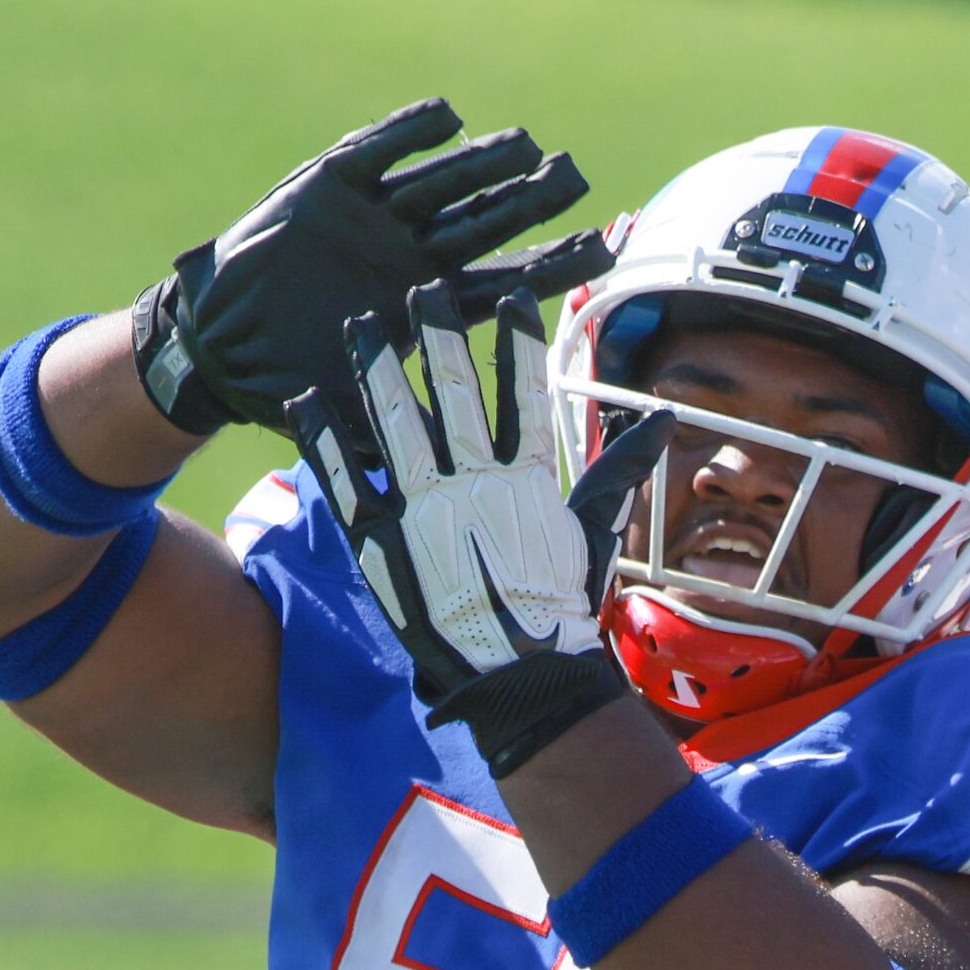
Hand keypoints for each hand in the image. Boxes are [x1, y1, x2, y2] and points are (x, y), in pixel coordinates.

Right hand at [133, 98, 613, 438]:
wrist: (222, 348)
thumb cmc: (296, 387)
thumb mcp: (362, 416)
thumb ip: (406, 430)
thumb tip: (452, 470)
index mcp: (436, 308)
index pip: (510, 284)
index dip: (556, 266)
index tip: (604, 249)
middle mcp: (416, 256)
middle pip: (490, 224)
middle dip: (533, 202)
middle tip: (577, 178)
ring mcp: (377, 219)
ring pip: (445, 184)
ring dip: (483, 165)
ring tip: (525, 146)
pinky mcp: (329, 187)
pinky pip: (376, 153)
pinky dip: (407, 135)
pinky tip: (446, 117)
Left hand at [288, 281, 674, 778]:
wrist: (519, 677)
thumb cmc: (564, 607)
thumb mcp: (597, 534)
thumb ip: (620, 472)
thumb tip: (662, 419)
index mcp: (528, 483)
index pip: (525, 397)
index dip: (517, 345)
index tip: (510, 298)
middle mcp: (474, 487)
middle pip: (455, 397)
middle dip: (440, 339)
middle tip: (423, 293)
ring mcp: (424, 513)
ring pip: (397, 426)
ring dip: (379, 372)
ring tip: (362, 327)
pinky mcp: (382, 544)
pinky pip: (347, 482)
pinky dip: (325, 441)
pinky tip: (307, 401)